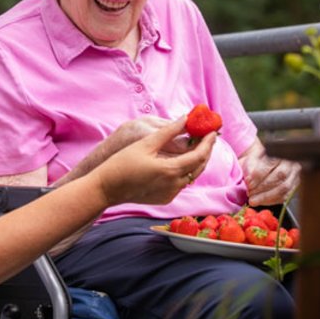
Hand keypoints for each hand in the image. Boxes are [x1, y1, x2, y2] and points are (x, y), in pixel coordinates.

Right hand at [96, 117, 215, 206]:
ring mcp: (170, 194)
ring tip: (194, 146)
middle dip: (205, 151)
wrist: (106, 188)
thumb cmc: (122, 163)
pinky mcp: (164, 199)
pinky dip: (184, 172)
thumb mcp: (145, 143)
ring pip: (191, 176)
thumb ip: (169, 131)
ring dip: (195, 162)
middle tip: (207, 137)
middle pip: (199, 167)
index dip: (208, 142)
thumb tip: (186, 119)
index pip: (199, 155)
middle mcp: (174, 185)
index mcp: (171, 170)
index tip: (213, 131)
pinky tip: (179, 161)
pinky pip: (180, 184)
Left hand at [239, 140, 300, 205]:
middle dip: (262, 187)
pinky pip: (285, 197)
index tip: (248, 183)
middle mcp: (291, 162)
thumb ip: (250, 166)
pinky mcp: (295, 187)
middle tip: (249, 193)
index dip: (259, 174)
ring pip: (284, 188)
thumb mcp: (251, 158)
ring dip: (266, 196)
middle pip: (279, 176)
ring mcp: (296, 175)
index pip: (271, 162)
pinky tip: (261, 201)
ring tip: (253, 200)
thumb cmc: (258, 160)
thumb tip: (249, 179)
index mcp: (280, 151)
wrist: (266, 162)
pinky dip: (271, 201)